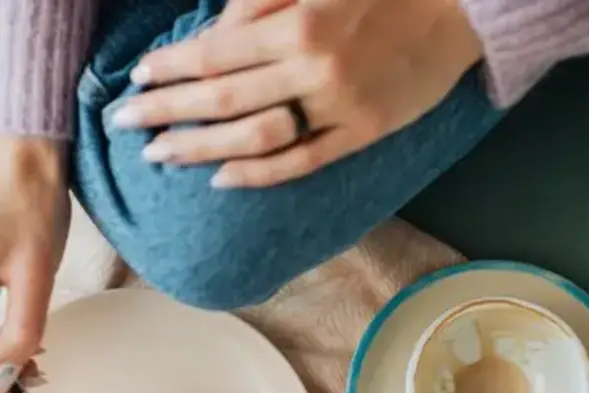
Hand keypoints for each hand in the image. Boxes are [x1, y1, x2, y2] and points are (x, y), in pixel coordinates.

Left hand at [110, 0, 482, 187]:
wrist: (464, 7)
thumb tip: (213, 32)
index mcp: (298, 23)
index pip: (214, 54)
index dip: (169, 69)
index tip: (136, 80)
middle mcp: (312, 70)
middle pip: (221, 100)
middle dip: (166, 111)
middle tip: (124, 124)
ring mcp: (338, 109)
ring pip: (254, 138)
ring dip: (200, 148)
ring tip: (160, 155)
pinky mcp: (362, 134)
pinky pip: (301, 162)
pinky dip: (258, 174)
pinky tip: (220, 180)